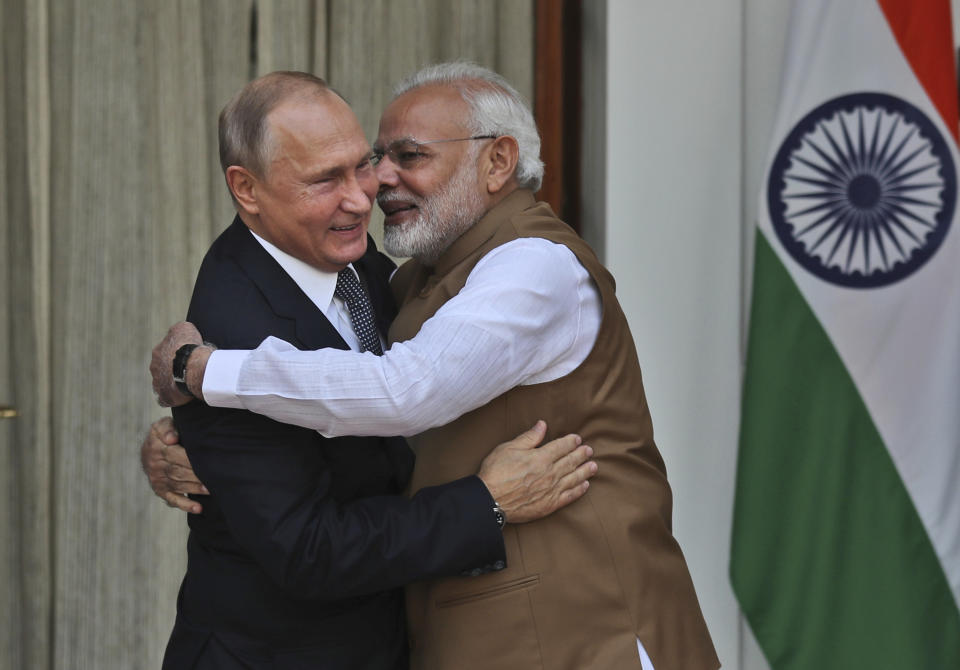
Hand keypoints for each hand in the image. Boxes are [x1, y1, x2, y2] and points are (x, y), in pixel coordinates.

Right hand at [140, 416, 207, 513]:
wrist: (148, 449)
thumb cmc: (163, 434)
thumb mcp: (162, 425)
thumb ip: (167, 428)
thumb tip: (171, 438)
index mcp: (157, 448)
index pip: (175, 455)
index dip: (190, 459)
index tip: (205, 461)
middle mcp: (156, 466)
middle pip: (178, 472)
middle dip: (196, 476)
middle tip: (214, 478)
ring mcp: (158, 480)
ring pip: (178, 486)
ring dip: (194, 489)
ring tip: (210, 489)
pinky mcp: (161, 491)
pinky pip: (173, 500)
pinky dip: (186, 505)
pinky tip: (198, 508)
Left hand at [150, 321, 201, 406]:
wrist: (192, 368)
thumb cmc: (190, 347)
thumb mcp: (185, 328)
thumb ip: (179, 329)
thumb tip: (179, 332)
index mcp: (157, 351)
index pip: (166, 352)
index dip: (177, 354)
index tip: (188, 356)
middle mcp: (154, 367)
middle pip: (163, 368)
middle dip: (173, 368)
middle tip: (189, 369)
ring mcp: (158, 383)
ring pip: (164, 382)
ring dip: (173, 381)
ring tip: (188, 381)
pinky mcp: (164, 396)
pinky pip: (167, 397)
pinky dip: (174, 395)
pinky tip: (183, 394)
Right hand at [477, 420, 596, 523]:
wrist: (490, 501)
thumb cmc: (496, 472)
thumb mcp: (509, 448)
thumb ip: (529, 438)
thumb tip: (542, 425)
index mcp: (541, 457)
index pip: (561, 446)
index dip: (571, 442)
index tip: (577, 439)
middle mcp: (550, 473)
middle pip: (571, 461)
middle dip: (581, 454)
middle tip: (589, 450)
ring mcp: (551, 490)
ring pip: (574, 478)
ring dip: (585, 471)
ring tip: (593, 466)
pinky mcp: (549, 505)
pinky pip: (569, 496)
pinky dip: (579, 490)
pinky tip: (585, 485)